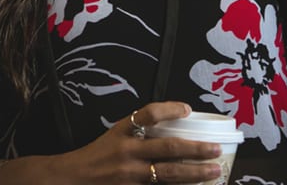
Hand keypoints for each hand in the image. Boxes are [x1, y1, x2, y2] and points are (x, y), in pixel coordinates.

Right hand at [51, 102, 222, 183]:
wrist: (71, 179)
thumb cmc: (96, 156)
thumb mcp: (114, 135)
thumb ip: (139, 131)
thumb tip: (174, 127)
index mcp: (122, 131)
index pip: (148, 114)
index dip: (170, 109)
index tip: (188, 109)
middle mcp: (127, 152)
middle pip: (168, 148)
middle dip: (195, 149)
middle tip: (215, 149)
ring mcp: (130, 176)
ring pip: (168, 174)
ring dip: (194, 173)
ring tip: (213, 171)